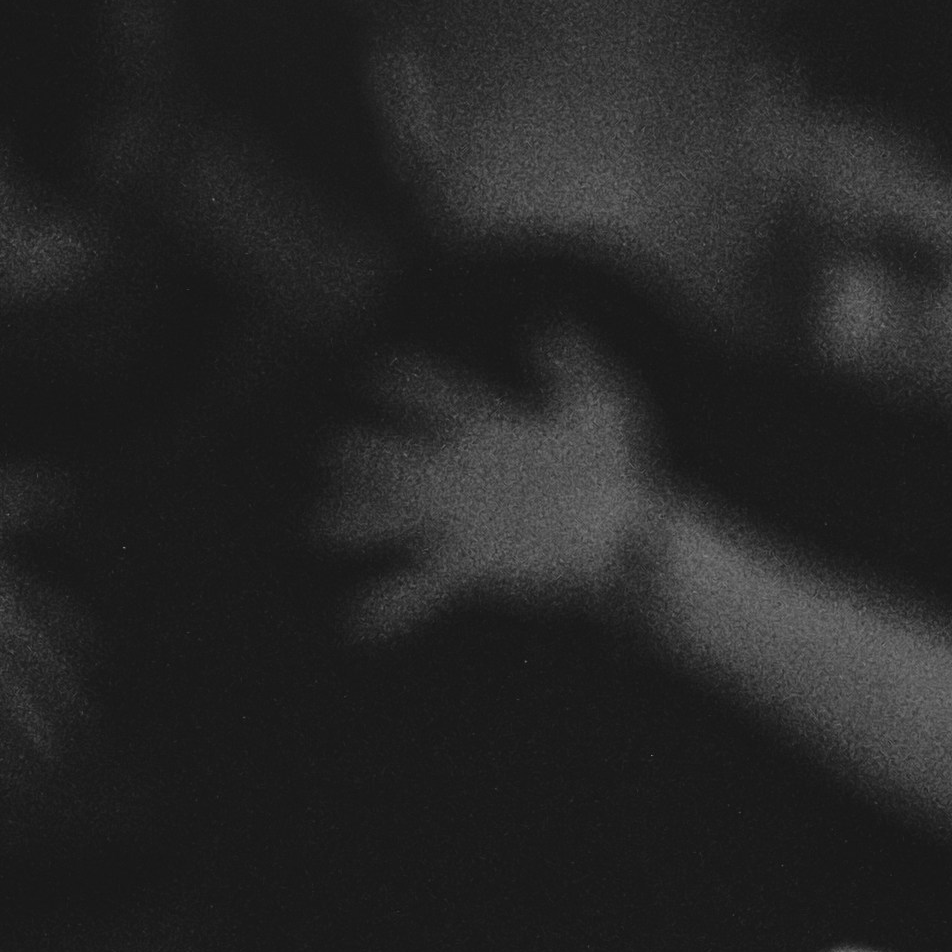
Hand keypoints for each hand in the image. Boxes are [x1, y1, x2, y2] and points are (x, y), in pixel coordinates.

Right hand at [322, 331, 662, 636]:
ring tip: (314, 527)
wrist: (637, 538)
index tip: (378, 375)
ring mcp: (464, 521)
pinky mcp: (474, 567)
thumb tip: (550, 324)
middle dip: (366, 457)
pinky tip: (355, 627)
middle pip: (402, 458)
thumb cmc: (624, 471)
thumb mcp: (603, 411)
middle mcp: (466, 473)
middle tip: (329, 452)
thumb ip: (575, 370)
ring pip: (397, 519)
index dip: (411, 386)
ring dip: (357, 522)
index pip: (441, 398)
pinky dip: (389, 605)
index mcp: (490, 429)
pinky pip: (423, 585)